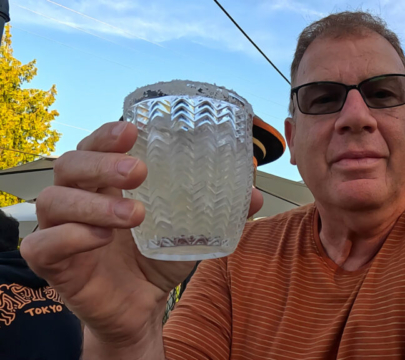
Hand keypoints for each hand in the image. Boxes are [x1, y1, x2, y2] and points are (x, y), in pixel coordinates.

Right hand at [20, 122, 262, 355]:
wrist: (141, 308)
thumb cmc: (158, 260)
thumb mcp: (191, 233)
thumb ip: (219, 211)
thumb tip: (255, 192)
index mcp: (106, 184)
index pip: (95, 147)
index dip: (107, 134)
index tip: (132, 130)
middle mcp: (78, 199)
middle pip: (69, 164)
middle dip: (102, 162)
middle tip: (140, 171)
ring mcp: (60, 229)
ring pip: (54, 200)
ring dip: (94, 203)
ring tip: (135, 214)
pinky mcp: (51, 262)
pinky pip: (42, 244)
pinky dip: (69, 237)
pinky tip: (101, 239)